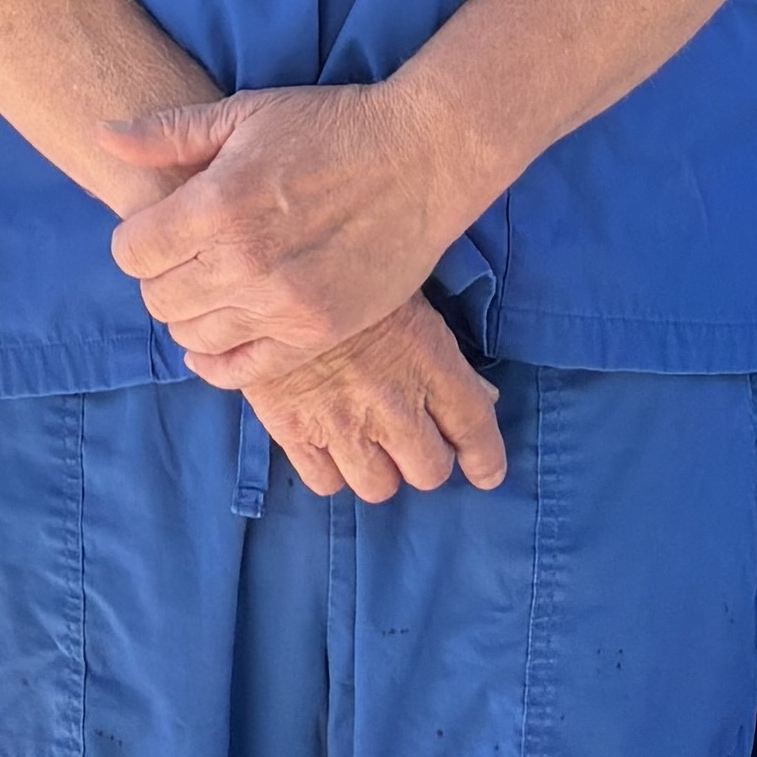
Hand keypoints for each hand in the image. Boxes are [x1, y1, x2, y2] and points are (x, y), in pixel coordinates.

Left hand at [108, 83, 452, 377]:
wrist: (422, 158)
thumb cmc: (332, 127)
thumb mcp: (245, 113)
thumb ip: (168, 132)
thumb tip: (103, 133)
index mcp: (217, 205)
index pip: (130, 252)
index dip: (137, 239)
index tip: (160, 228)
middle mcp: (243, 263)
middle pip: (156, 299)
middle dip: (161, 276)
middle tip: (188, 256)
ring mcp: (281, 305)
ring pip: (192, 336)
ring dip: (191, 313)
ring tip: (214, 285)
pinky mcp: (315, 333)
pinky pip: (241, 371)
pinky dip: (218, 360)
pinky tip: (222, 333)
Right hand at [241, 297, 506, 501]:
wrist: (271, 269)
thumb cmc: (350, 274)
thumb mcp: (412, 303)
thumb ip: (447, 361)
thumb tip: (484, 398)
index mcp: (430, 363)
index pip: (474, 429)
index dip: (485, 460)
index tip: (485, 473)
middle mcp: (393, 404)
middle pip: (429, 471)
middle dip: (425, 459)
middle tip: (412, 441)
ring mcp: (342, 423)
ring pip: (379, 487)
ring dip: (379, 470)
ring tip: (368, 444)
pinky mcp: (294, 431)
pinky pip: (326, 483)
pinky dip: (332, 471)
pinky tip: (330, 443)